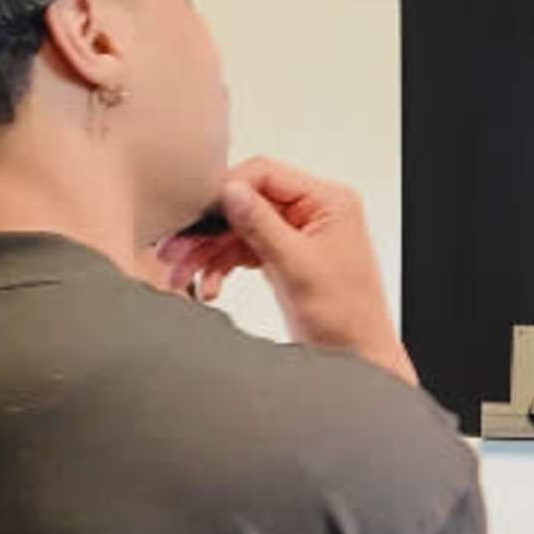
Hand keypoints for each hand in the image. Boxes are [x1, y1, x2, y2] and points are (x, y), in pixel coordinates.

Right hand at [162, 157, 415, 381]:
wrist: (358, 359)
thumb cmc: (347, 316)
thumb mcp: (296, 266)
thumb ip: (261, 224)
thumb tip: (229, 190)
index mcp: (328, 202)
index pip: (266, 174)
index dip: (227, 190)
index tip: (196, 212)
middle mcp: (314, 212)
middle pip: (247, 204)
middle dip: (209, 229)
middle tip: (175, 248)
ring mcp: (298, 236)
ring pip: (240, 230)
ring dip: (208, 252)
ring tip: (181, 275)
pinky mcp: (286, 258)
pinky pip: (245, 252)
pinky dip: (222, 267)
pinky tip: (208, 287)